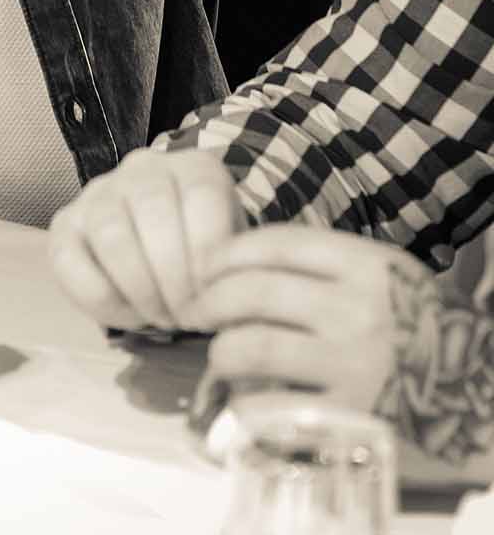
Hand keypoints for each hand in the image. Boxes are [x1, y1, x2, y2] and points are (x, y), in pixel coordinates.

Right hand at [47, 148, 245, 331]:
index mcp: (194, 167)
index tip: (213, 300)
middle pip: (153, 210)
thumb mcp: (233, 256)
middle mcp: (143, 168)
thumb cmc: (206, 260)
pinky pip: (70, 260)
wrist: (168, 260)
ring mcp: (98, 192)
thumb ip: (234, 268)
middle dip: (173, 277)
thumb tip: (227, 300)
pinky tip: (129, 313)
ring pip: (111, 232)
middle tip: (185, 317)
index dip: (208, 255)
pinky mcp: (65, 225)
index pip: (202, 194)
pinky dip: (102, 300)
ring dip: (140, 289)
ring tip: (161, 317)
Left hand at [192, 224, 436, 413]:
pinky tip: (245, 398)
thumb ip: (329, 265)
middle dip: (211, 300)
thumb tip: (247, 260)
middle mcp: (356, 309)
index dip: (228, 253)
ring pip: (252, 346)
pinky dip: (246, 401)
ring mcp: (351, 365)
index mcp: (366, 264)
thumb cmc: (425, 333)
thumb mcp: (390, 277)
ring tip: (221, 355)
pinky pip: (272, 405)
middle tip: (198, 311)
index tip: (208, 266)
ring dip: (222, 351)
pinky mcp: (348, 419)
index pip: (275, 243)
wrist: (483, 400)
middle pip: (252, 291)